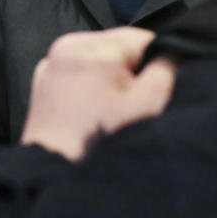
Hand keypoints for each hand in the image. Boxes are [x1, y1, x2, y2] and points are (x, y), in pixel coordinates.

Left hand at [20, 27, 176, 160]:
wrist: (55, 178)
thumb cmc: (104, 140)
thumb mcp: (148, 103)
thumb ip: (167, 66)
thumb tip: (172, 51)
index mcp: (86, 45)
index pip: (141, 38)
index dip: (162, 62)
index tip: (162, 90)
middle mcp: (63, 48)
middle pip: (119, 51)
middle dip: (134, 75)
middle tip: (137, 107)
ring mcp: (50, 69)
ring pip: (100, 65)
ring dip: (114, 84)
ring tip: (116, 115)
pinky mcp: (44, 89)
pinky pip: (80, 80)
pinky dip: (93, 93)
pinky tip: (97, 117)